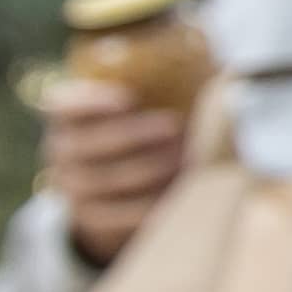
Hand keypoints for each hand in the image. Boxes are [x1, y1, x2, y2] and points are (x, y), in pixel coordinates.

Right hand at [36, 78, 191, 265]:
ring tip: (182, 160)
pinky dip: (145, 206)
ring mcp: (71, 186)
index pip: (64, 105)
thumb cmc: (151, 131)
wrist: (130, 190)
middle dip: (131, 135)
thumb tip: (230, 73)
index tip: (129, 98)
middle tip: (174, 127)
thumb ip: (180, 86)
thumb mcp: (156, 105)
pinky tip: (176, 194)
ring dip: (144, 171)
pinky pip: (112, 215)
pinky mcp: (89, 218)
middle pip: (85, 143)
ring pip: (99, 181)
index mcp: (69, 115)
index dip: (90, 101)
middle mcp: (62, 149)